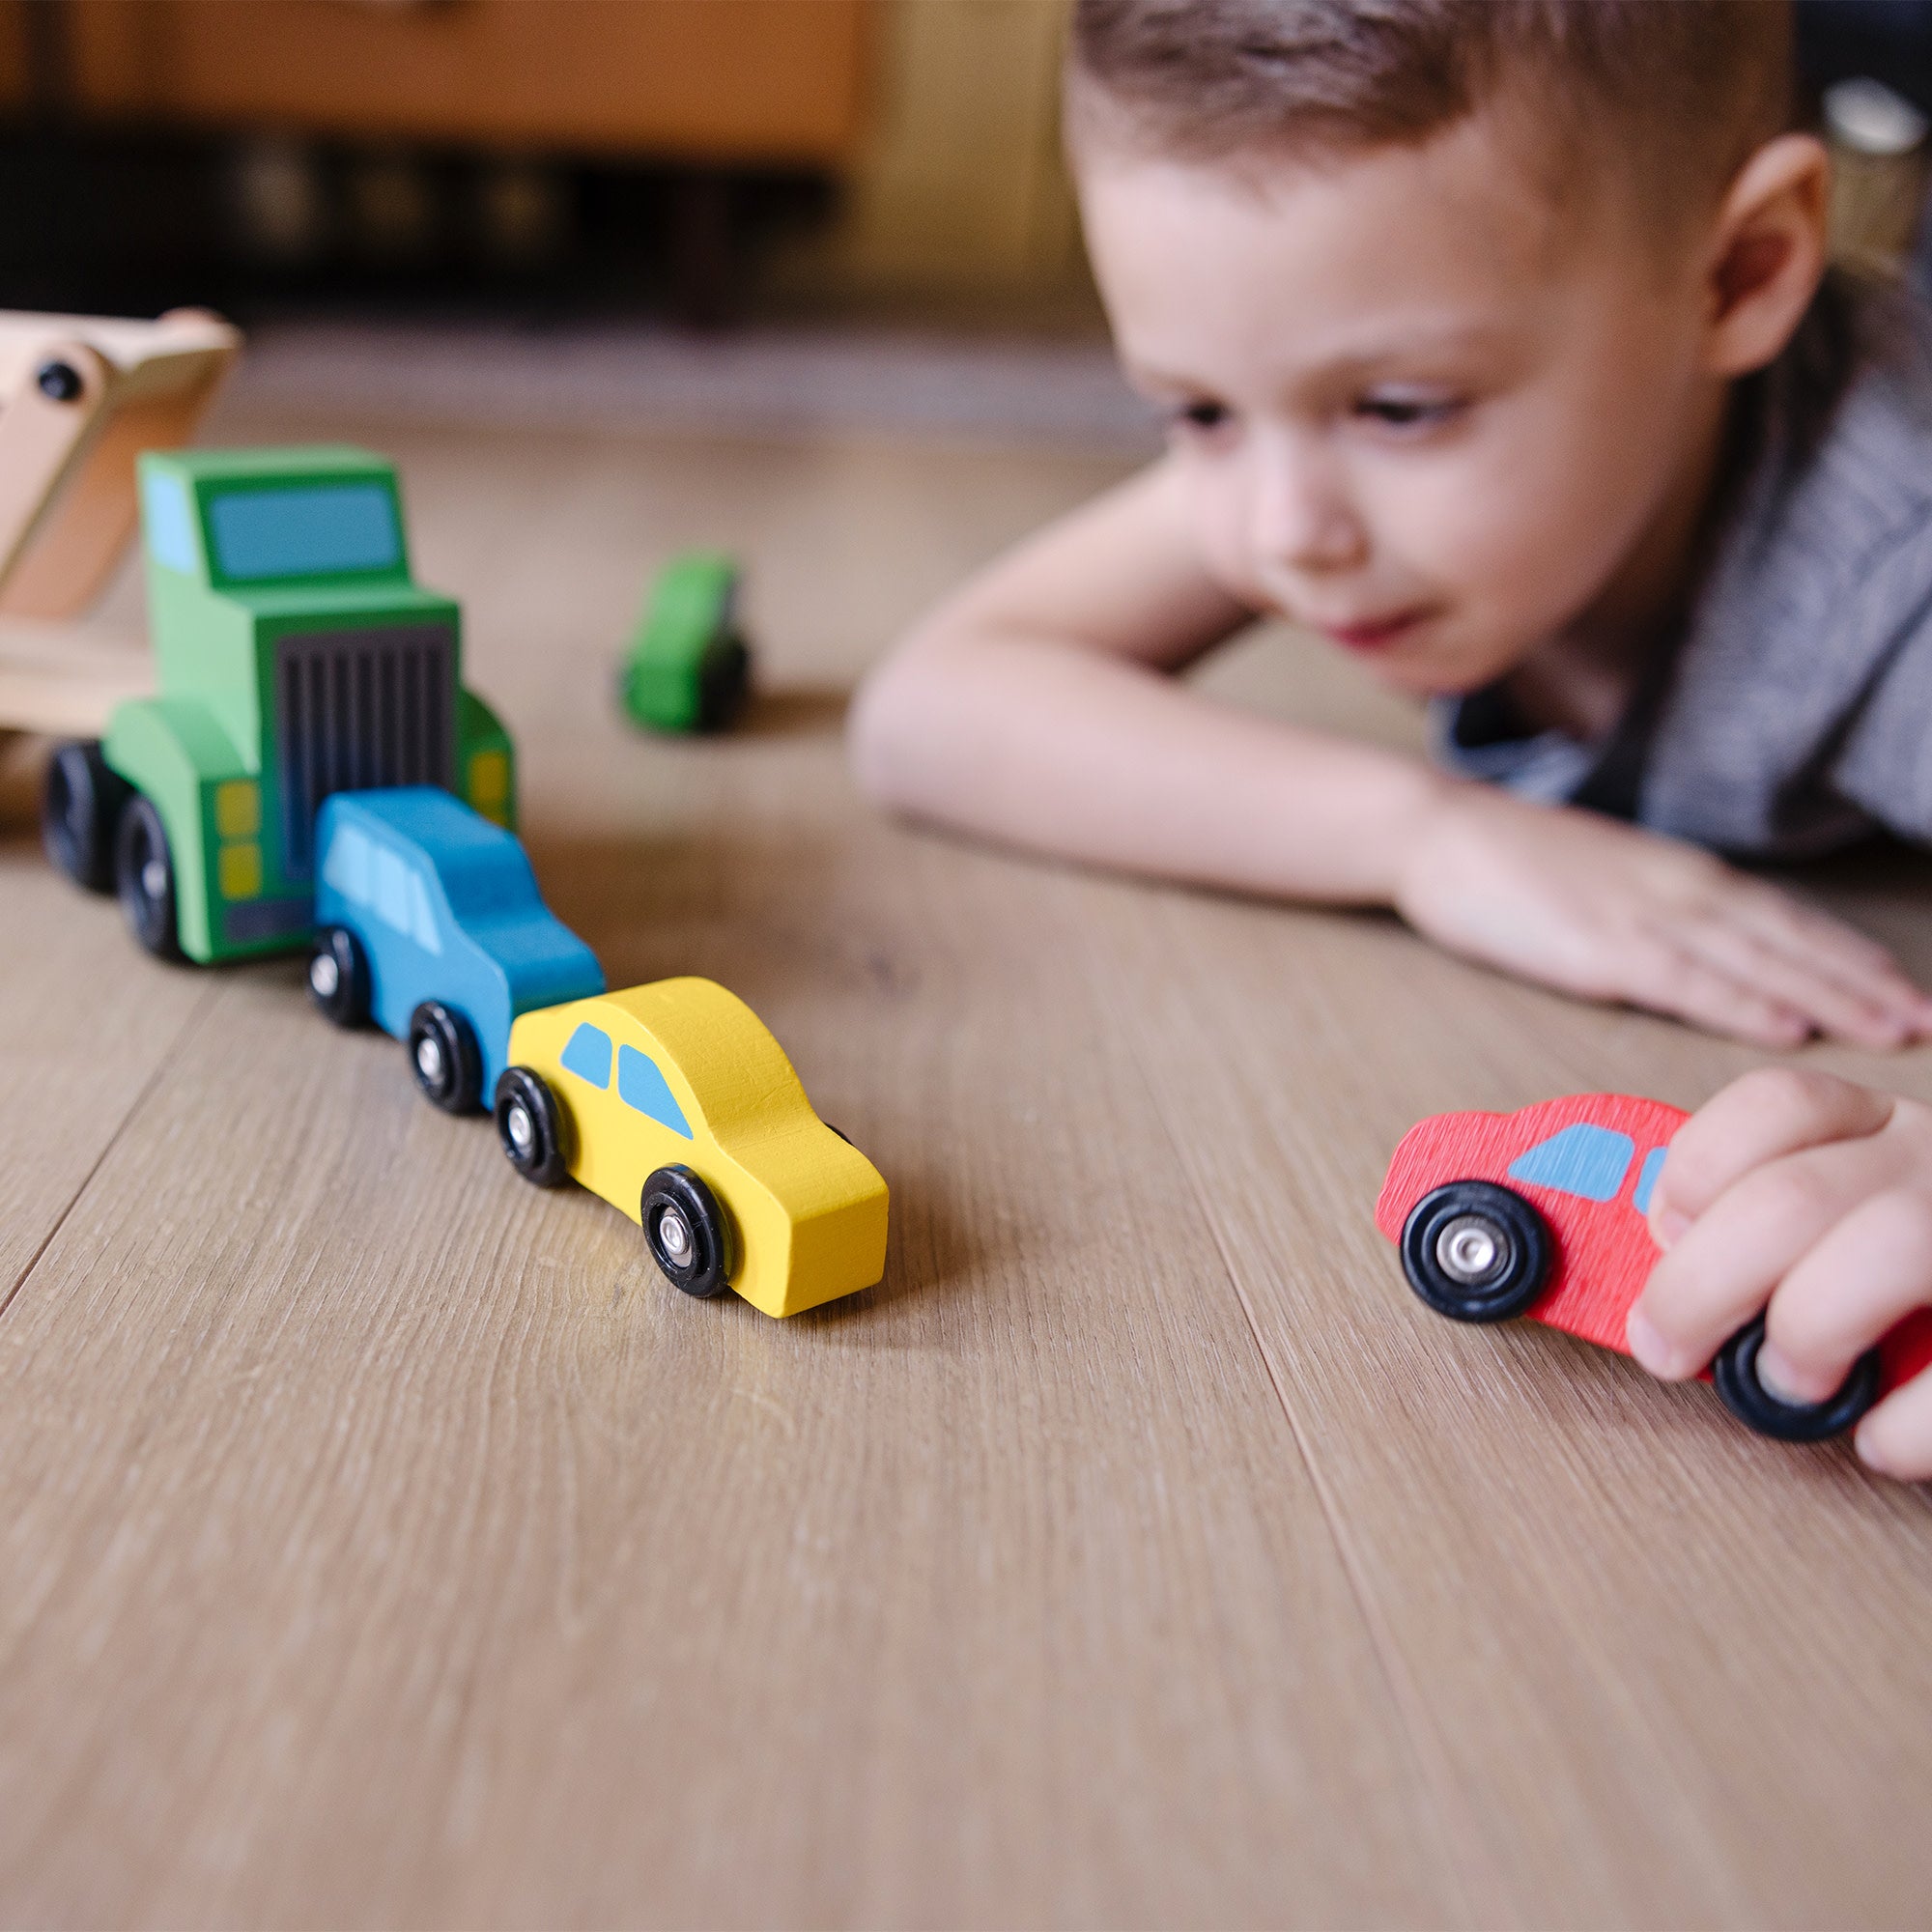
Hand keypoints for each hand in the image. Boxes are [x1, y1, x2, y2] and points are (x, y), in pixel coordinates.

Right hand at [1392, 784, 1931, 1047]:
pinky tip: (1788, 1029)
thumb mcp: (1609, 877)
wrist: (1442, 833)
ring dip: (1831, 998)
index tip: (1909, 989)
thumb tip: (1709, 951)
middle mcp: (1682, 890)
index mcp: (1685, 875)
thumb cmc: (1515, 861)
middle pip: (1793, 941)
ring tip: (1892, 1029)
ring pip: (1758, 962)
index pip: (1789, 919)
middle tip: (1927, 1020)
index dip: (1854, 956)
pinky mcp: (1601, 949)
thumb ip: (1664, 911)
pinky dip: (1743, 1006)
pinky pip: (1687, 983)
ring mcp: (1644, 917)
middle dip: (1867, 983)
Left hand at [1630, 1068, 1931, 1477]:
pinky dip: (1910, 1420)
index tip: (1664, 1235)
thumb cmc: (1926, 1275)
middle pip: (1792, 1196)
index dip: (1697, 1169)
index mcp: (1892, 1130)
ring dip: (1808, 1329)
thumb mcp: (1867, 1216)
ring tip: (1792, 1384)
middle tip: (1669, 1348)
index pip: (1778, 1104)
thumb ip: (1788, 1229)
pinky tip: (1882, 1439)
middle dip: (1700, 1285)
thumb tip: (1665, 1294)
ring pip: (1885, 1246)